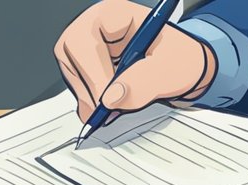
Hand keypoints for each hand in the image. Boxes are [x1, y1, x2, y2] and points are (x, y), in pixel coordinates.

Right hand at [54, 0, 216, 122]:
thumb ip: (146, 81)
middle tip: (108, 107)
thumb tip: (112, 98)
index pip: (86, 39)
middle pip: (70, 55)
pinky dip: (90, 104)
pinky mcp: (82, 67)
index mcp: (115, 14)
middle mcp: (94, 26)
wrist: (177, 69)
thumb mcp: (171, 69)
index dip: (94, 71)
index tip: (107, 98)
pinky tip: (109, 106)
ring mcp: (84, 46)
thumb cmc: (177, 59)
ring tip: (117, 104)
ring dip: (90, 96)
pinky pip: (75, 87)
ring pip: (71, 73)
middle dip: (90, 86)